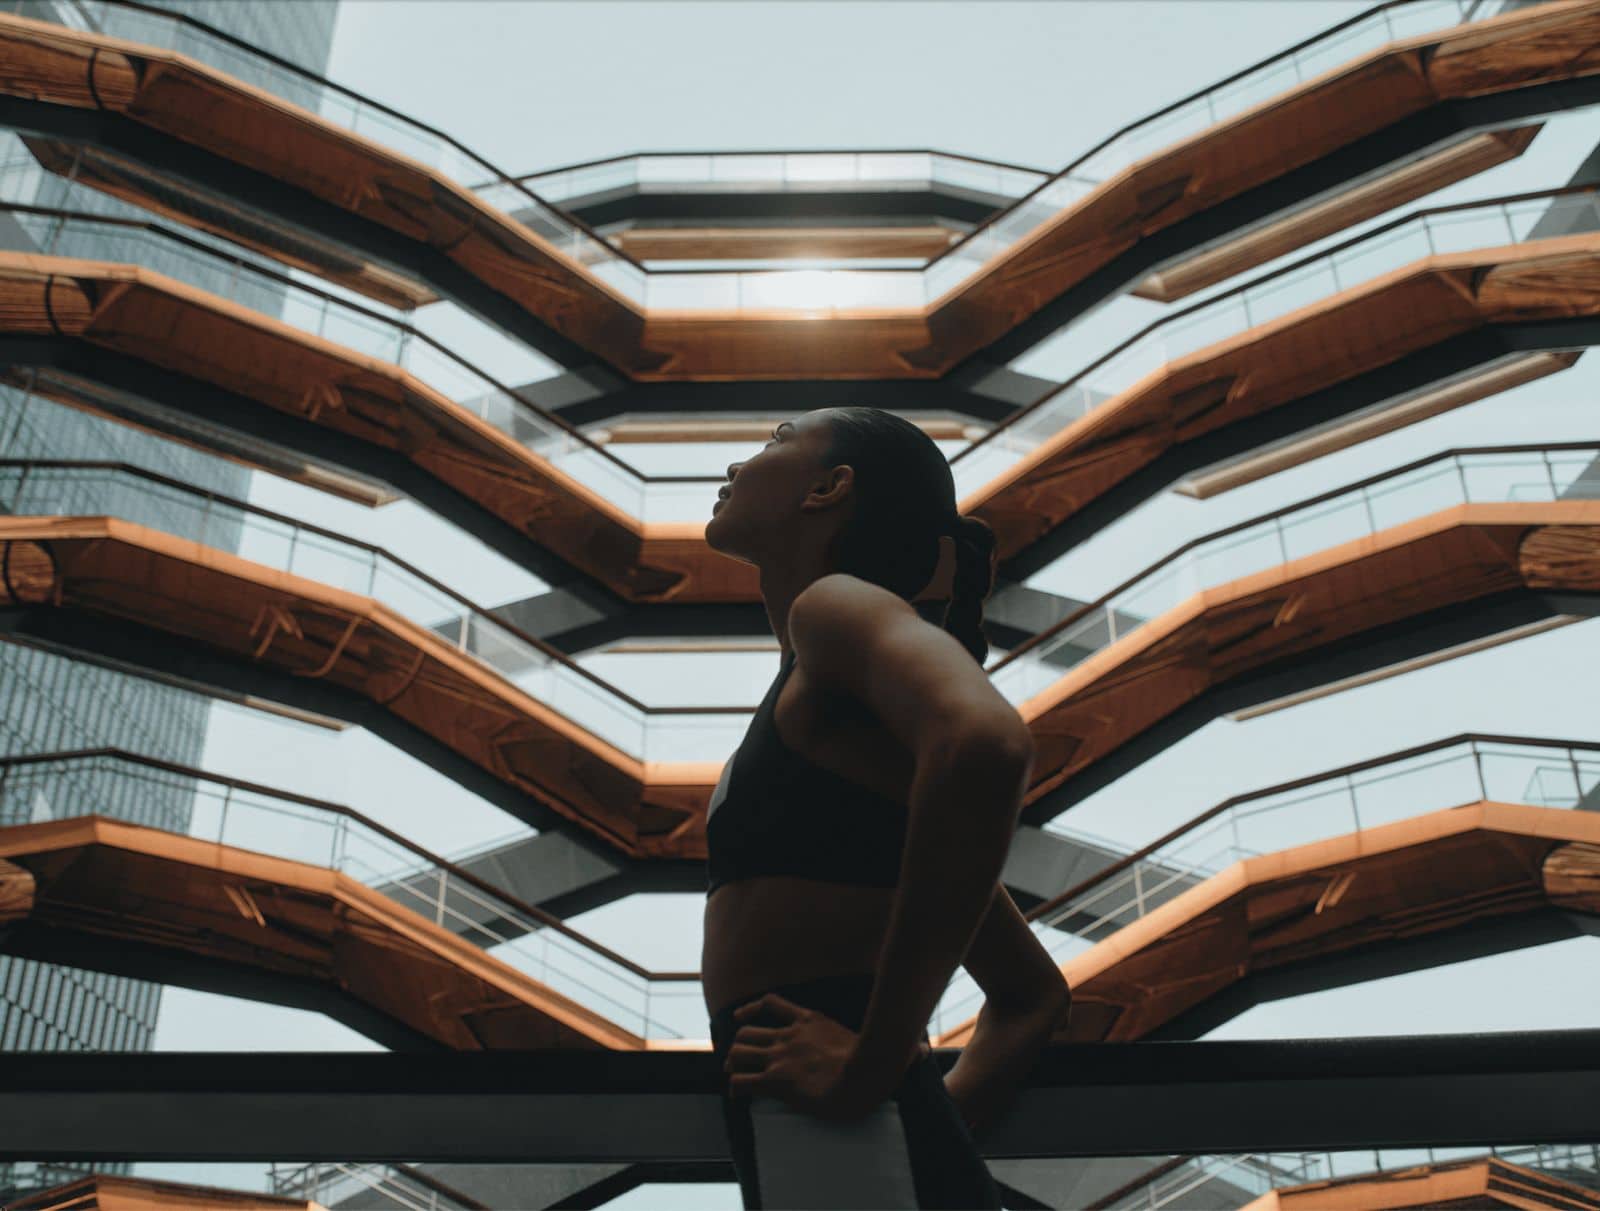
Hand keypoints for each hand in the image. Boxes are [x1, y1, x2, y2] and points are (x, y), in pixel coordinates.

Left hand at [723, 993, 931, 1121]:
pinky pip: (743, 1080)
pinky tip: (738, 1094)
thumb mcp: (880, 1048)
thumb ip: (895, 1048)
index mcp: (810, 1021)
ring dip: (734, 1061)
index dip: (751, 1011)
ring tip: (736, 1072)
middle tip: (740, 1057)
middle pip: (748, 1029)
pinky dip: (736, 1086)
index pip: (771, 1004)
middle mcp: (790, 1034)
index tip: (742, 1018)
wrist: (864, 1081)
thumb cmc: (875, 1067)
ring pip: (740, 1050)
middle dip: (740, 1043)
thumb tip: (925, 1054)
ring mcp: (781, 1055)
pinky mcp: (777, 1079)